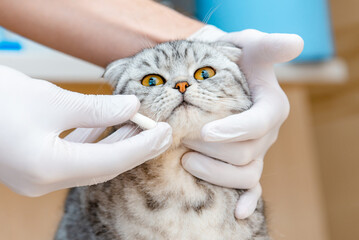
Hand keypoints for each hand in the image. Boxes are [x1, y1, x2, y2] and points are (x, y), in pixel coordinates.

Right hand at [0, 65, 171, 196]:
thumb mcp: (51, 100)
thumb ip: (96, 109)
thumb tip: (132, 108)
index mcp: (47, 168)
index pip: (111, 161)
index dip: (142, 146)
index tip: (165, 132)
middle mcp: (44, 180)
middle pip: (105, 166)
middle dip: (135, 148)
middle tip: (160, 130)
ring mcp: (39, 176)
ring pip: (92, 162)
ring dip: (118, 144)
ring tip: (141, 124)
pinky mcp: (38, 166)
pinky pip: (77, 157)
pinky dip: (97, 142)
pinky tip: (110, 127)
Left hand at [184, 27, 303, 218]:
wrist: (222, 75)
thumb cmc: (234, 58)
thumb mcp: (248, 45)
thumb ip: (268, 45)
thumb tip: (294, 44)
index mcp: (271, 106)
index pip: (259, 123)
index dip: (235, 130)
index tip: (206, 131)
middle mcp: (267, 133)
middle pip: (245, 152)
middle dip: (211, 149)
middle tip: (182, 138)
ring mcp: (258, 151)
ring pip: (244, 173)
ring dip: (215, 172)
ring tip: (186, 159)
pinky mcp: (247, 162)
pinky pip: (252, 186)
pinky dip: (247, 200)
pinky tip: (238, 213)